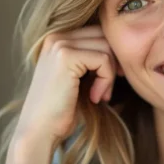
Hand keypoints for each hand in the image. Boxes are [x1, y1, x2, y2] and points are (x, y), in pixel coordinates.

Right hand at [5, 25, 115, 163]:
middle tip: (108, 89)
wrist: (40, 131)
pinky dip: (106, 81)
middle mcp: (56, 36)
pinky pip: (103, 59)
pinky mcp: (65, 56)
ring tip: (101, 95)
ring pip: (106, 47)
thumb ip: (93, 58)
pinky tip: (95, 97)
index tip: (109, 80)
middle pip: (105, 36)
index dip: (111, 56)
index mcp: (57, 38)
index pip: (99, 32)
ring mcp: (59, 44)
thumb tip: (123, 45)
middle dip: (114, 63)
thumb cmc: (63, 109)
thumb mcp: (79, 77)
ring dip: (110, 75)